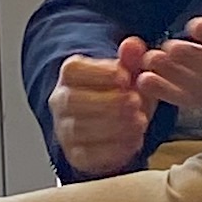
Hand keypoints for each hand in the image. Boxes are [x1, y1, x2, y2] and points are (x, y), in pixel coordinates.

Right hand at [50, 39, 151, 176]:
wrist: (120, 123)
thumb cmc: (122, 93)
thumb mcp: (130, 73)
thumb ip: (131, 59)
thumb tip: (132, 45)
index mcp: (70, 74)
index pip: (73, 71)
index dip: (99, 73)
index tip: (125, 76)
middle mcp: (61, 101)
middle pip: (72, 101)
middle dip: (107, 102)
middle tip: (135, 101)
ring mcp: (65, 130)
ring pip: (79, 129)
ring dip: (112, 126)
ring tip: (140, 121)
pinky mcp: (76, 155)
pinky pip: (87, 155)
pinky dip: (113, 150)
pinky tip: (134, 140)